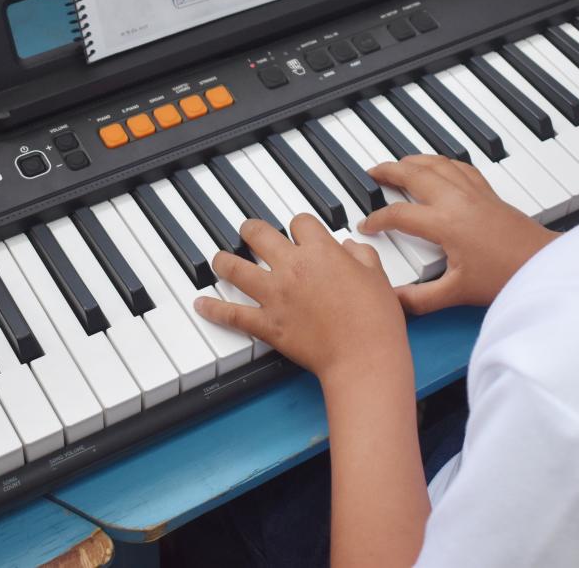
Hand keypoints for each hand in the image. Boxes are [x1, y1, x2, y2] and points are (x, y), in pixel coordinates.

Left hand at [194, 216, 410, 384]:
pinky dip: (214, 309)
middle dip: (251, 230)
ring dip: (224, 261)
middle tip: (248, 232)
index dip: (299, 226)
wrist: (363, 357)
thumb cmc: (375, 320)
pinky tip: (201, 304)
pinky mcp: (267, 324)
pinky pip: (233, 314)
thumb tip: (350, 248)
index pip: (299, 222)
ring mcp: (276, 295)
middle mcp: (292, 267)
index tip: (300, 232)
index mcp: (320, 251)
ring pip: (236, 268)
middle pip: (259, 235)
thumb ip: (361, 255)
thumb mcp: (377, 276)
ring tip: (218, 259)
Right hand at [362, 154, 559, 314]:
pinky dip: (442, 161)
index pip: (399, 214)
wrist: (543, 265)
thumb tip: (393, 301)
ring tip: (399, 163)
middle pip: (414, 174)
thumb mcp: (456, 293)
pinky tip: (439, 165)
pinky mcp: (489, 193)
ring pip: (437, 164)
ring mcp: (474, 192)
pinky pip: (459, 166)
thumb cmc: (505, 276)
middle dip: (389, 171)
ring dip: (414, 160)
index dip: (377, 219)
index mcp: (445, 223)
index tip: (367, 226)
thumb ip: (420, 300)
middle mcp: (457, 200)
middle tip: (372, 171)